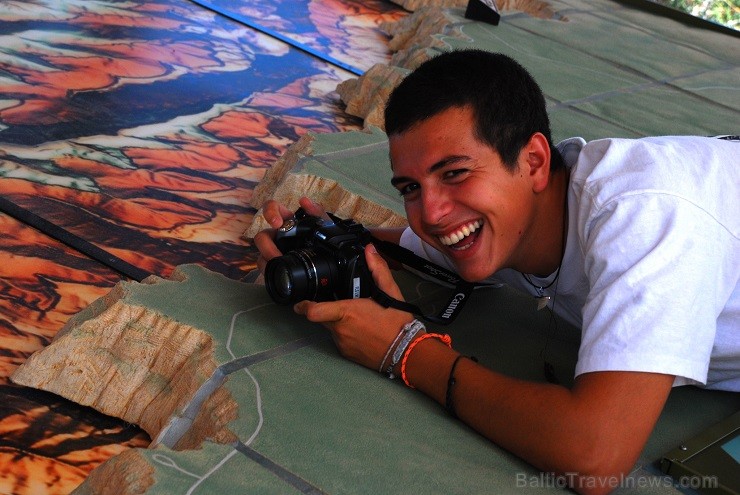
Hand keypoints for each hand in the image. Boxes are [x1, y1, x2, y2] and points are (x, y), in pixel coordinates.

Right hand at [253, 197, 326, 272]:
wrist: (333, 265)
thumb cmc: (325, 242)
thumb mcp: (326, 227)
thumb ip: (317, 212)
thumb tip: (304, 200)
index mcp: (288, 222)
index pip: (272, 208)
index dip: (270, 212)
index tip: (276, 223)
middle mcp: (278, 236)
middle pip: (262, 236)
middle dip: (266, 245)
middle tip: (276, 254)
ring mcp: (275, 252)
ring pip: (261, 255)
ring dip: (268, 261)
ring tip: (280, 266)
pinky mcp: (276, 266)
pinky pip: (267, 268)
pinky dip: (272, 271)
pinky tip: (280, 273)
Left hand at [294, 243, 414, 370]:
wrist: (405, 353)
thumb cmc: (397, 323)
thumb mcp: (391, 293)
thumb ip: (378, 269)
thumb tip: (369, 250)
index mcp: (346, 312)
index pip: (313, 311)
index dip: (304, 305)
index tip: (300, 301)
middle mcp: (340, 329)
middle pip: (322, 317)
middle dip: (327, 309)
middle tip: (342, 303)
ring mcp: (342, 343)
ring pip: (331, 328)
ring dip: (338, 322)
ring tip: (359, 318)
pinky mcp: (346, 354)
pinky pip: (339, 340)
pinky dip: (346, 334)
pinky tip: (362, 330)